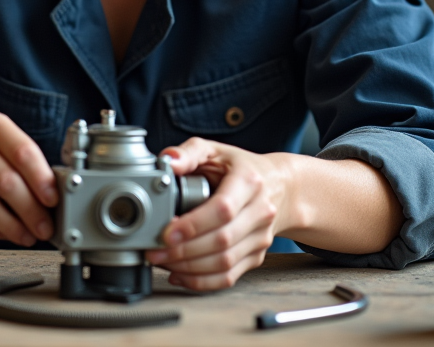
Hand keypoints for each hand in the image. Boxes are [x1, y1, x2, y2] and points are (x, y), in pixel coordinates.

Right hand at [0, 110, 58, 245]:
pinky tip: (5, 234)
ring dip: (12, 225)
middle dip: (30, 209)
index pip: (22, 151)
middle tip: (45, 227)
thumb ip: (26, 165)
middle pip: (5, 180)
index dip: (41, 179)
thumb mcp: (1, 147)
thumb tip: (55, 195)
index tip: (54, 200)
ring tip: (28, 236)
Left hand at [145, 137, 282, 290]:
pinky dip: (201, 281)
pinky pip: (229, 277)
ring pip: (225, 262)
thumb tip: (167, 163)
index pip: (223, 209)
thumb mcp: (215, 150)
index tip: (166, 232)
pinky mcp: (256, 256)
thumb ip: (189, 152)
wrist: (279, 186)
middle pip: (222, 240)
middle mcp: (260, 211)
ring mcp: (260, 237)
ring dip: (188, 268)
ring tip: (161, 261)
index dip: (193, 225)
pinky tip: (178, 275)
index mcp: (249, 181)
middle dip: (183, 251)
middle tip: (154, 251)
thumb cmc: (240, 167)